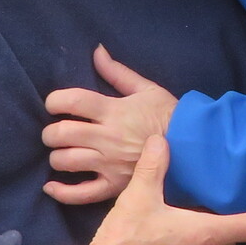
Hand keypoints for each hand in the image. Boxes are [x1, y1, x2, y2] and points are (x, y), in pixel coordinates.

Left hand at [41, 47, 177, 204]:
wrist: (194, 147)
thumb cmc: (170, 116)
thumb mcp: (146, 89)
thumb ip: (117, 72)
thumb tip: (97, 51)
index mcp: (114, 111)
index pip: (72, 101)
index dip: (54, 101)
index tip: (53, 104)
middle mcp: (108, 138)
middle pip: (62, 133)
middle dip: (50, 132)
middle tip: (55, 132)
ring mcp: (110, 164)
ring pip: (66, 162)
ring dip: (56, 157)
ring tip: (61, 153)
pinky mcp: (115, 187)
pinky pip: (81, 194)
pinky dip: (61, 192)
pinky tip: (51, 186)